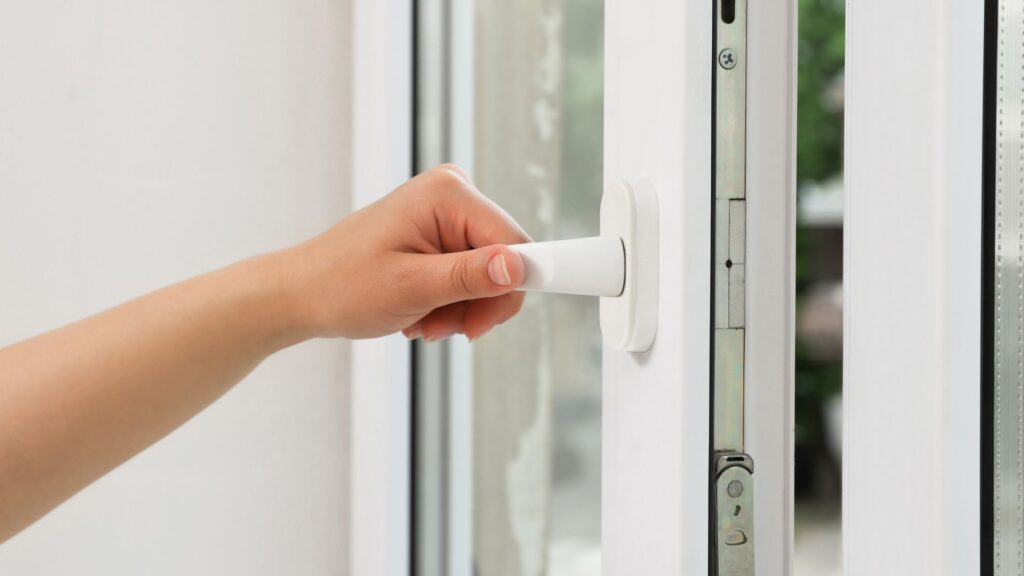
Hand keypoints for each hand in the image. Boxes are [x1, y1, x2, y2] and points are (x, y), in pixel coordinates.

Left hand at [283, 164, 529, 340]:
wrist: (302, 292)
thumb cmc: (343, 285)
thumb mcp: (412, 287)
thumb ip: (470, 277)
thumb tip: (518, 268)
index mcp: (448, 193)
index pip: (513, 242)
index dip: (510, 287)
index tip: (488, 323)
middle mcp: (452, 194)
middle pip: (503, 260)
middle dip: (476, 304)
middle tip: (440, 328)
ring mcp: (446, 213)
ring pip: (488, 275)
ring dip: (460, 309)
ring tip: (422, 321)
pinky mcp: (440, 232)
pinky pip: (469, 275)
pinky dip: (449, 302)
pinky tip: (419, 312)